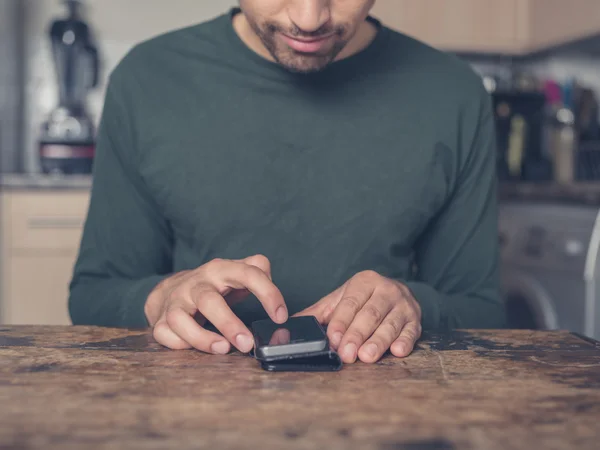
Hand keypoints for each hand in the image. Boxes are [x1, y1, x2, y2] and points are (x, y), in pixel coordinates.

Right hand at [145, 254, 286, 353]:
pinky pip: (164, 334)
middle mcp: (197, 284)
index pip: (248, 273)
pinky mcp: (160, 320)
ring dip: (201, 338)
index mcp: (221, 270)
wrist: (171, 289)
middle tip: (247, 344)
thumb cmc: (213, 285)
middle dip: (229, 324)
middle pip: (209, 301)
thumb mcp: (235, 272)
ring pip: (180, 319)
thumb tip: (269, 275)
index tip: (281, 316)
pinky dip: (179, 344)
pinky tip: (196, 349)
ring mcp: (176, 302)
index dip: (268, 293)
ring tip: (223, 349)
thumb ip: (256, 269)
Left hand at [294, 271, 421, 363]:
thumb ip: (318, 313)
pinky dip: (405, 342)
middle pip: (369, 315)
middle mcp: (386, 290)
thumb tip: (289, 325)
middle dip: (356, 335)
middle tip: (346, 354)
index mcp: (364, 282)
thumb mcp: (341, 300)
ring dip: (378, 342)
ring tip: (366, 356)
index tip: (332, 339)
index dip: (341, 322)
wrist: (397, 291)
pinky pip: (411, 332)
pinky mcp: (416, 320)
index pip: (351, 303)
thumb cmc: (365, 299)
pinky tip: (397, 351)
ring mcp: (403, 305)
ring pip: (389, 324)